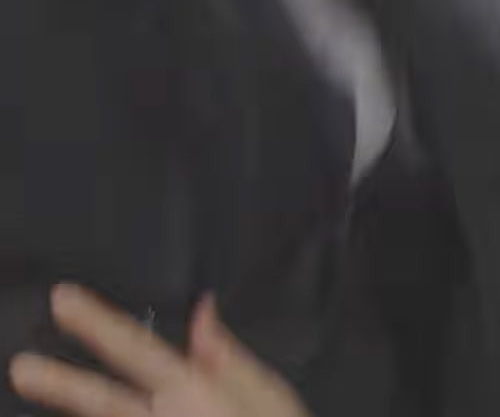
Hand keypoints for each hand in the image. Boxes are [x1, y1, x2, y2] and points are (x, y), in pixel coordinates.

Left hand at [9, 285, 309, 416]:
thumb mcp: (268, 392)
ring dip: (69, 410)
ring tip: (33, 389)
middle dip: (61, 383)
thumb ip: (229, 356)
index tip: (64, 300)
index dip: (97, 324)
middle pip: (103, 401)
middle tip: (21, 366)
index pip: (137, 349)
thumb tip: (203, 311)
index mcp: (196, 392)